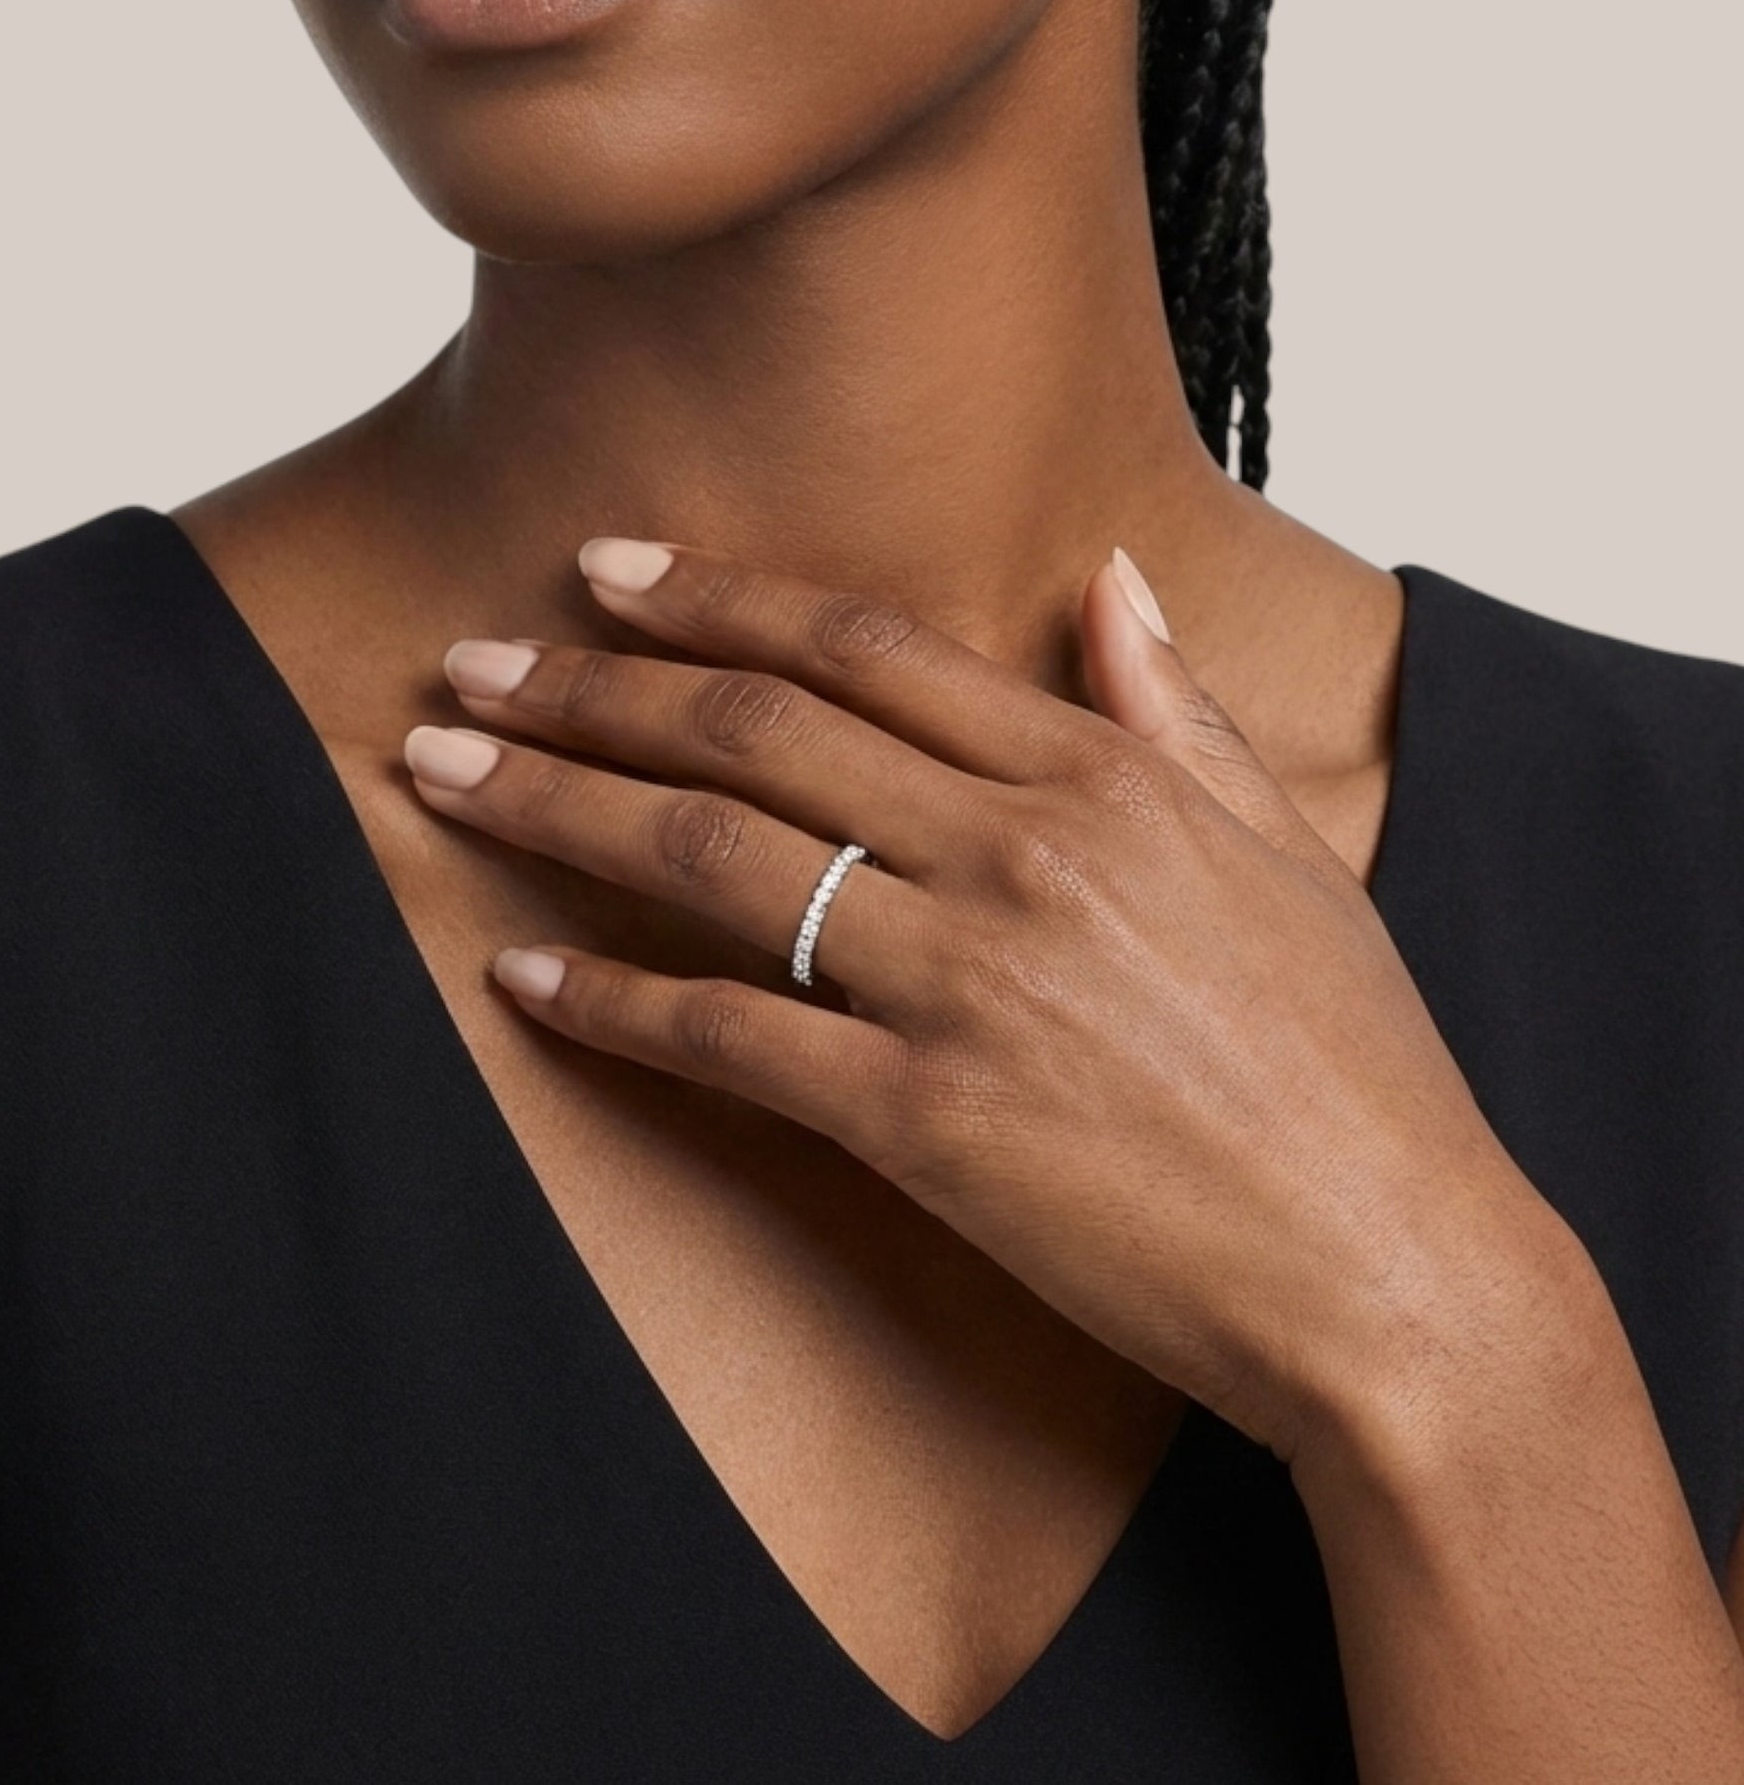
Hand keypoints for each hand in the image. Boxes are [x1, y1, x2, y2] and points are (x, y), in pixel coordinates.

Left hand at [403, 538, 1585, 1465]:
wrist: (1396, 1271)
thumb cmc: (1351, 1067)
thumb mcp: (1285, 853)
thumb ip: (1176, 709)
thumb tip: (1111, 579)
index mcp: (1100, 776)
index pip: (865, 648)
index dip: (716, 598)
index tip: (605, 571)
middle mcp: (1016, 853)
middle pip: (754, 732)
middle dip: (591, 687)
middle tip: (469, 662)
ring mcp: (964, 984)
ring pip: (714, 860)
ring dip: (561, 806)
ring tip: (446, 771)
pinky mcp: (925, 1122)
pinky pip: (729, 1038)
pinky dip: (612, 1003)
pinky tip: (520, 974)